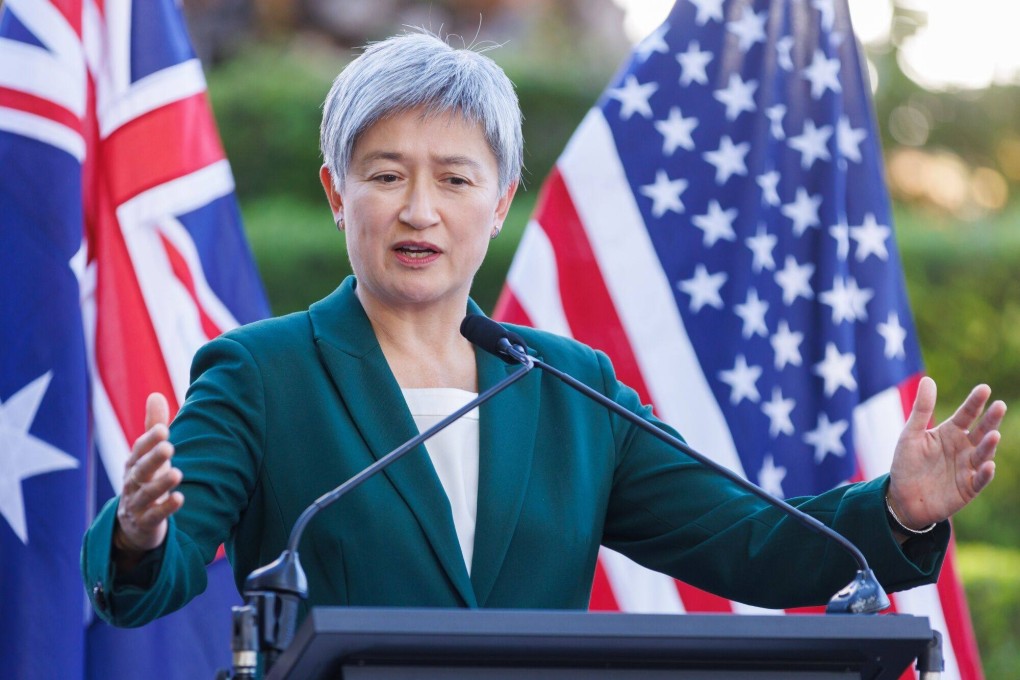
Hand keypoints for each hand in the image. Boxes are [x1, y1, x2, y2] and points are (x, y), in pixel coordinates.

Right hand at [113, 393, 183, 562]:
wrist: (134, 523)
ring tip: (177, 473)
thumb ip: (153, 427)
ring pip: (147, 494)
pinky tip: (180, 499)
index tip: (164, 429)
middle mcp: (132, 483)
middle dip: (153, 458)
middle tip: (169, 447)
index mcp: (134, 464)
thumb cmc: (146, 480)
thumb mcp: (149, 455)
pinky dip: (166, 508)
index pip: (139, 450)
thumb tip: (156, 394)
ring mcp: (137, 504)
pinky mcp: (145, 522)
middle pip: (140, 470)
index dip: (149, 440)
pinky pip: (155, 516)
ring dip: (160, 484)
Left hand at [888, 377, 1005, 529]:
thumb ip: (921, 409)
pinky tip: (988, 465)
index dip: (975, 402)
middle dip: (991, 420)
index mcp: (950, 433)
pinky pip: (979, 479)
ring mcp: (967, 468)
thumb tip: (928, 380)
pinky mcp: (968, 488)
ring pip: (983, 454)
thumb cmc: (906, 464)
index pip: (966, 415)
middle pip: (981, 431)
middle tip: (999, 406)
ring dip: (989, 445)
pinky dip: (985, 473)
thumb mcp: (911, 435)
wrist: (901, 497)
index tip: (984, 388)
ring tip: (993, 434)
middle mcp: (963, 448)